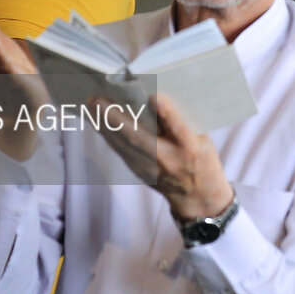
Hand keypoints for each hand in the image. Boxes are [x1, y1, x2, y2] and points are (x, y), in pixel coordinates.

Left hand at [94, 94, 233, 220]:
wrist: (198, 197)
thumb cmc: (202, 159)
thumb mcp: (203, 139)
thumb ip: (182, 122)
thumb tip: (156, 96)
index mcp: (191, 149)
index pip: (179, 130)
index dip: (167, 114)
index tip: (155, 97)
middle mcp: (169, 160)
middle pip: (140, 139)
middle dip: (116, 119)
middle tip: (98, 100)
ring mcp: (152, 169)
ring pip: (124, 145)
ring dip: (104, 125)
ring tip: (91, 106)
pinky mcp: (140, 172)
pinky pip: (121, 151)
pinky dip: (108, 134)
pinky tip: (97, 121)